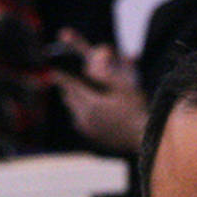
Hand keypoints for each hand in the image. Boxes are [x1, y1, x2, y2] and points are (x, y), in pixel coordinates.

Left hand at [51, 29, 148, 153]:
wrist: (143, 138)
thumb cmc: (137, 110)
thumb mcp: (123, 86)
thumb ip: (106, 73)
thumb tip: (93, 58)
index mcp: (91, 103)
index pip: (69, 84)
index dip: (60, 75)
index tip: (53, 69)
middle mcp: (85, 117)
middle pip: (68, 96)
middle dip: (67, 86)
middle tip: (67, 78)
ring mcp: (87, 128)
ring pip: (73, 108)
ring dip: (74, 99)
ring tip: (79, 92)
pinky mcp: (91, 136)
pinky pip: (79, 120)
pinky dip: (80, 111)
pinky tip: (90, 108)